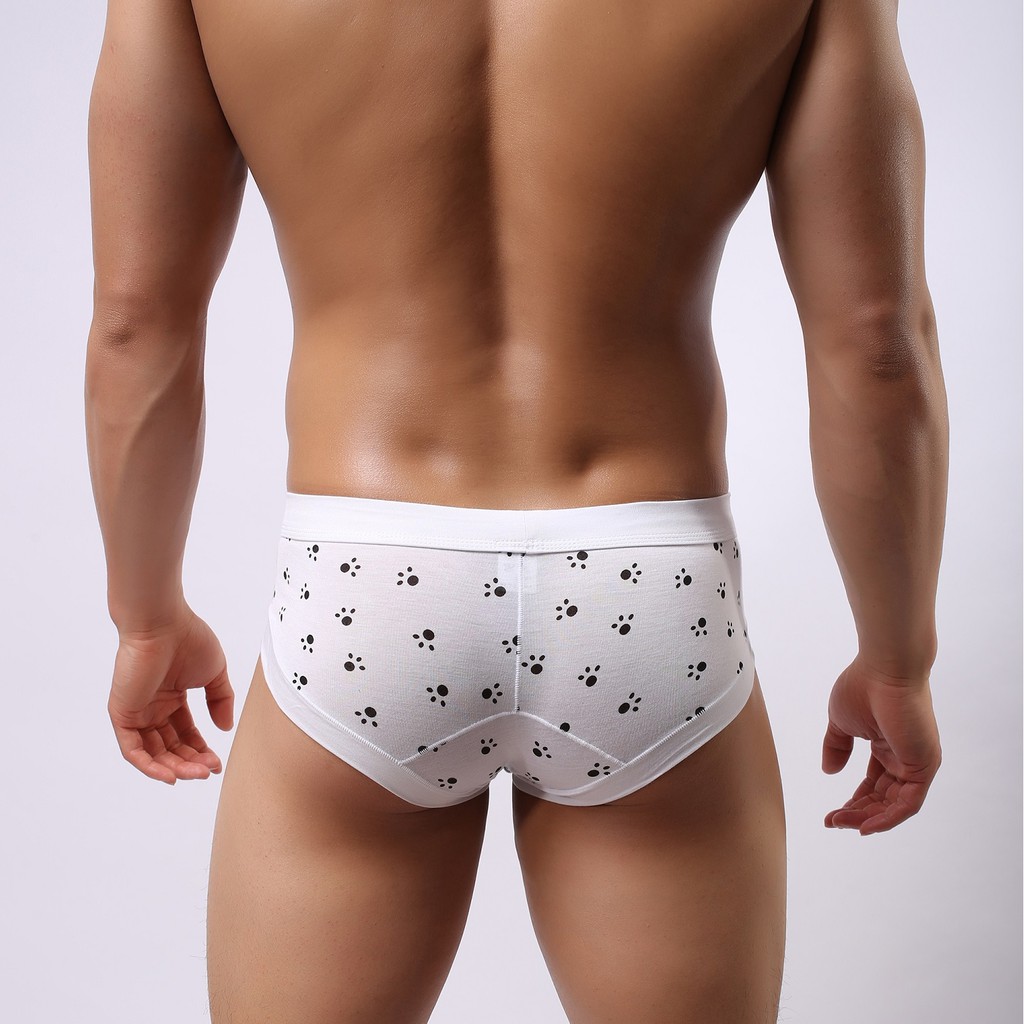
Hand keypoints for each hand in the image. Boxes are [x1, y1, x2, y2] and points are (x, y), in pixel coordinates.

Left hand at [108, 604, 234, 784]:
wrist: (162, 624)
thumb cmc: (189, 640)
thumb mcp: (214, 673)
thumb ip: (220, 700)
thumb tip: (225, 728)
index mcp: (171, 697)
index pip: (185, 733)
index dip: (201, 749)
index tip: (217, 762)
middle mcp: (152, 708)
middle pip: (170, 746)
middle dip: (191, 761)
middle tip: (210, 770)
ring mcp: (136, 712)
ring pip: (153, 753)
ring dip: (175, 767)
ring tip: (197, 773)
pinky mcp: (122, 715)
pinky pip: (133, 750)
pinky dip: (149, 766)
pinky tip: (171, 775)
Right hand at [821, 653, 941, 834]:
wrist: (885, 669)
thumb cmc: (863, 686)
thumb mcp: (841, 722)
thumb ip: (836, 746)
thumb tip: (829, 771)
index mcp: (887, 745)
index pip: (874, 783)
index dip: (853, 800)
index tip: (831, 812)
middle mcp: (904, 757)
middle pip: (883, 797)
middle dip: (857, 812)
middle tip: (833, 821)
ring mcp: (916, 762)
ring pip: (894, 805)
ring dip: (868, 818)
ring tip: (842, 822)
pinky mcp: (924, 766)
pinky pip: (908, 803)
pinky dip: (888, 818)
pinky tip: (865, 825)